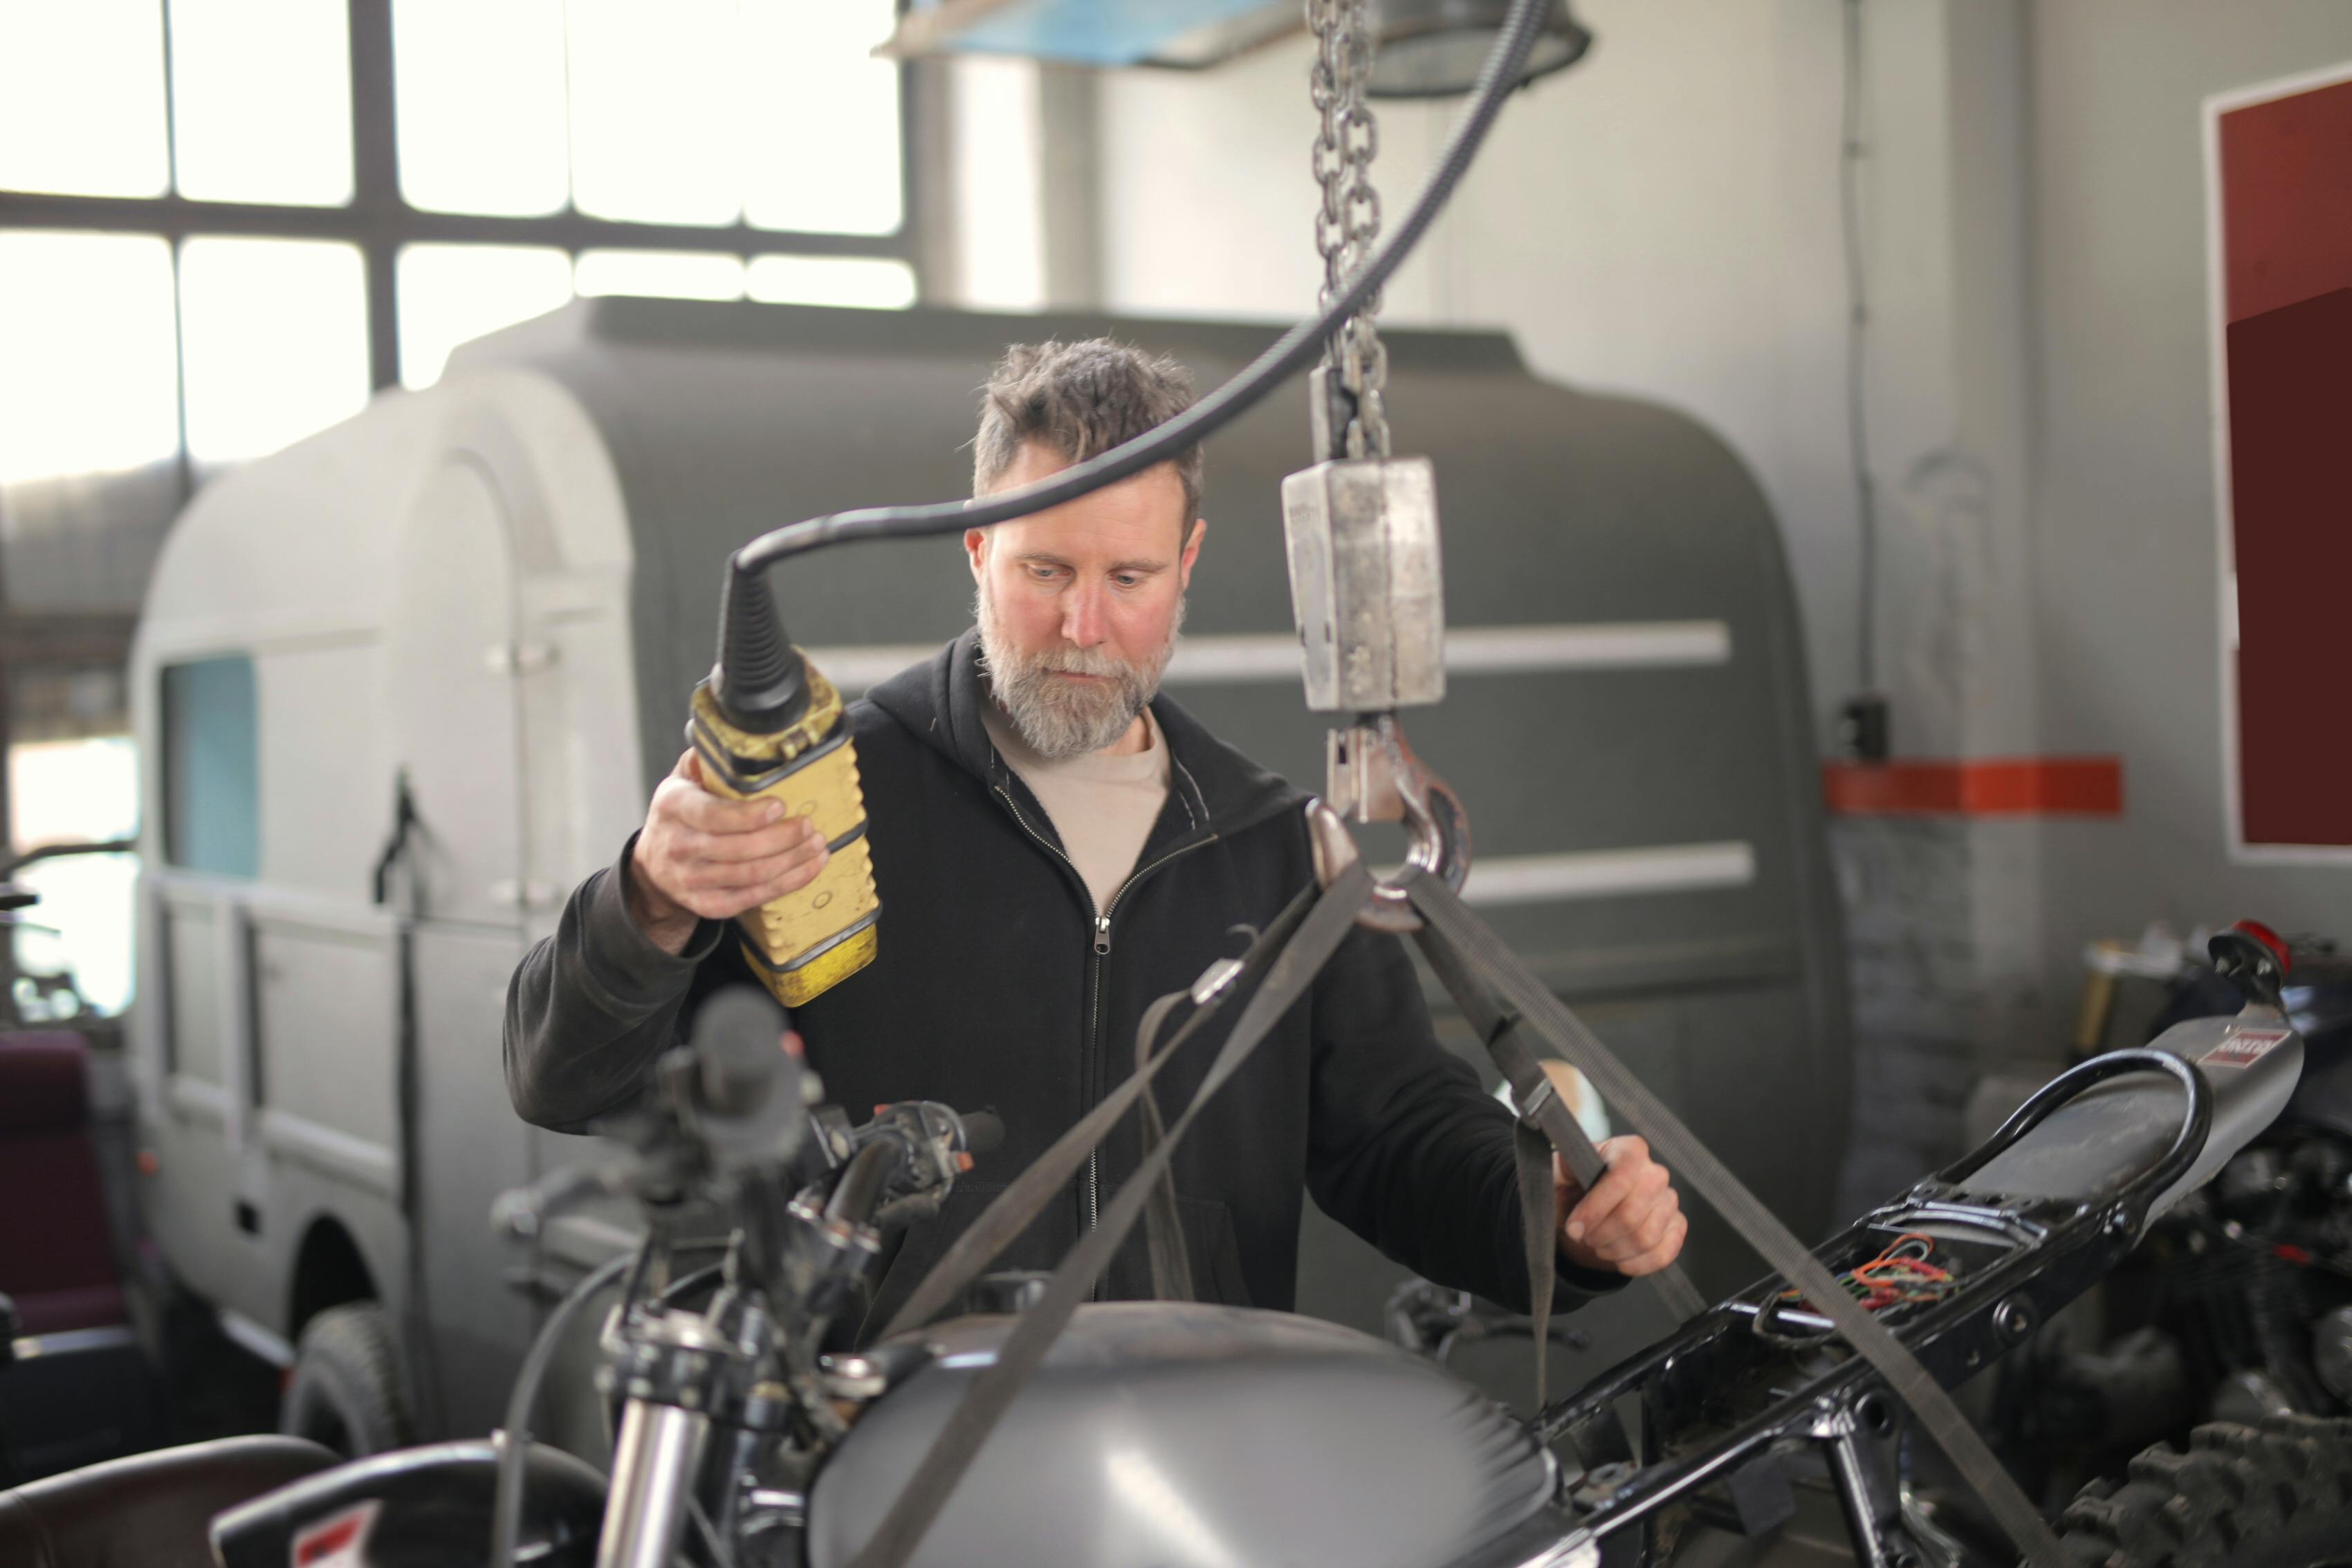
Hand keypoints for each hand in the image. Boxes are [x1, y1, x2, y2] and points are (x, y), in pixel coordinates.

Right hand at [627, 750, 829, 954]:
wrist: (652, 867)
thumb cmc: (679, 815)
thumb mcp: (681, 780)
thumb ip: (707, 761)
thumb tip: (741, 741)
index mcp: (673, 806)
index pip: (711, 815)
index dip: (748, 815)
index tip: (781, 806)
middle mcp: (678, 846)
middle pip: (739, 849)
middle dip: (783, 839)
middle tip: (810, 826)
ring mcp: (691, 880)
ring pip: (751, 876)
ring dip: (793, 861)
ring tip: (818, 845)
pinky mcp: (707, 905)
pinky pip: (753, 897)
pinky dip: (788, 883)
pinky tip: (810, 868)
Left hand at [1555, 1135, 1685, 1277]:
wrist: (1589, 1211)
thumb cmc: (1574, 1188)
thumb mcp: (1561, 1174)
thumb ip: (1563, 1166)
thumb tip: (1569, 1164)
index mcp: (1630, 1151)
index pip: (1621, 1180)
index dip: (1595, 1209)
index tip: (1574, 1228)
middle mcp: (1655, 1173)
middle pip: (1633, 1213)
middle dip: (1602, 1233)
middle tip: (1584, 1237)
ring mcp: (1669, 1201)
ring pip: (1646, 1237)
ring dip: (1615, 1250)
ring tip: (1598, 1245)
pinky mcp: (1677, 1226)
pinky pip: (1663, 1253)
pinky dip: (1636, 1264)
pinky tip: (1618, 1260)